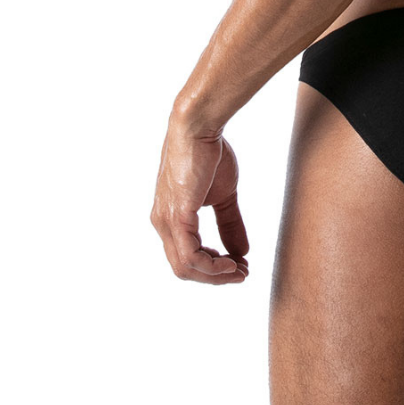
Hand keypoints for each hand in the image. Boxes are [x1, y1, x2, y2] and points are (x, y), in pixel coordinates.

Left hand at [151, 115, 249, 283]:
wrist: (199, 127)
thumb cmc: (209, 153)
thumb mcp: (223, 195)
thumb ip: (230, 224)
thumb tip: (242, 252)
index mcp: (170, 218)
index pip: (185, 258)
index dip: (212, 269)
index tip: (238, 266)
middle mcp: (161, 223)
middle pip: (183, 269)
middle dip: (215, 277)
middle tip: (242, 274)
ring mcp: (166, 221)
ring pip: (185, 267)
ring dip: (215, 275)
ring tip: (239, 270)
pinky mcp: (176, 216)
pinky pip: (189, 255)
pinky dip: (211, 265)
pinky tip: (230, 262)